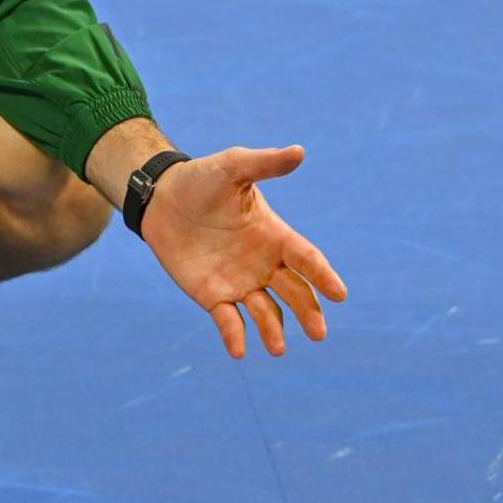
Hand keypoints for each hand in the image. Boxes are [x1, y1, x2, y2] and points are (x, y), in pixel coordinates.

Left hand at [139, 144, 345, 358]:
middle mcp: (264, 264)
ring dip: (274, 330)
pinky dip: (235, 336)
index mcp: (275, 235)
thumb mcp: (233, 167)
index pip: (306, 258)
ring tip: (278, 349)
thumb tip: (299, 151)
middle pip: (295, 292)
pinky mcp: (213, 296)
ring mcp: (240, 282)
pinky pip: (229, 321)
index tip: (339, 293)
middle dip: (309, 312)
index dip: (323, 275)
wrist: (162, 199)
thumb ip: (264, 164)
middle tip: (319, 333)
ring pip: (266, 312)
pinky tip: (239, 351)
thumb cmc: (202, 179)